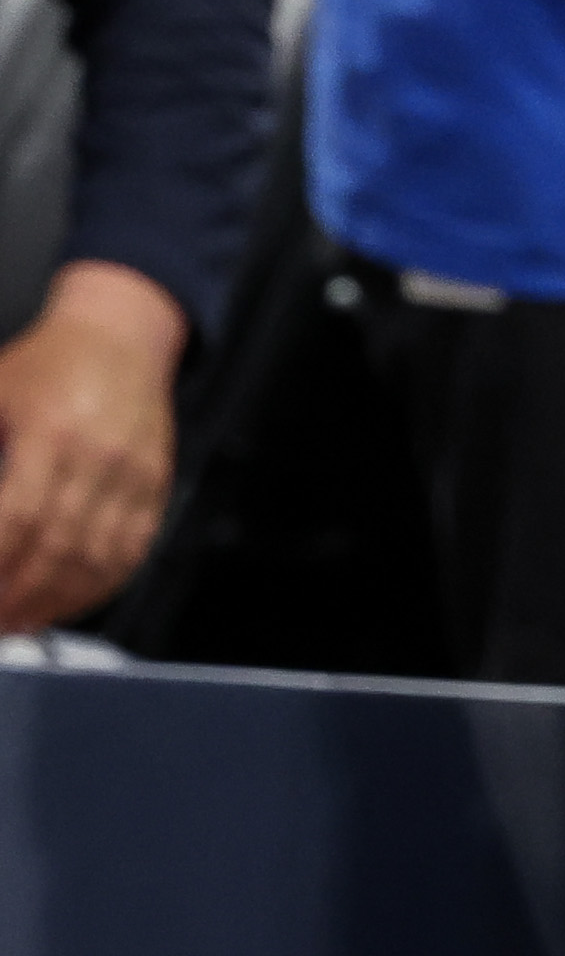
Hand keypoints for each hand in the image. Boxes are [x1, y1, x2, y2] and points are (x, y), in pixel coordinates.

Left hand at [0, 262, 180, 632]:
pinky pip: (132, 549)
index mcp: (51, 433)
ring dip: (57, 600)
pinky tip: (73, 600)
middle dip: (18, 594)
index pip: (18, 516)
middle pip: (57, 547)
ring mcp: (134, 476)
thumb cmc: (53, 361)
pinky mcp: (156, 487)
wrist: (122, 335)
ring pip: (97, 558)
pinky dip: (102, 585)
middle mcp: (99, 459)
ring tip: (23, 620)